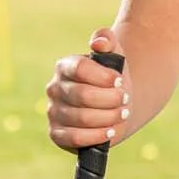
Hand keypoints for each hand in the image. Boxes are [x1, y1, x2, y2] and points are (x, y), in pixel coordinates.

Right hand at [46, 29, 128, 151]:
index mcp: (64, 67)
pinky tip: (111, 131)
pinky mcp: (56, 134)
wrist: (114, 105)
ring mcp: (53, 112)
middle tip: (125, 99)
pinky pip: (75, 138)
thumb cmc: (112, 78)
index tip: (119, 80)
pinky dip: (97, 136)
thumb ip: (107, 40)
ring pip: (83, 118)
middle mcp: (54, 89)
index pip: (80, 69)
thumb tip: (99, 42)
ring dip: (109, 117)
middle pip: (84, 95)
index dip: (103, 76)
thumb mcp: (115, 55)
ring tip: (122, 113)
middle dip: (110, 99)